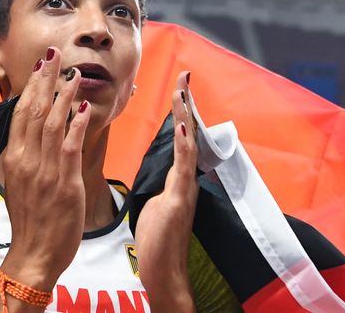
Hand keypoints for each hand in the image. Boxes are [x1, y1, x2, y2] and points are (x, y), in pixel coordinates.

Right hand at [0, 47, 90, 290]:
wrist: (33, 255)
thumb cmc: (29, 222)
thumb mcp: (17, 184)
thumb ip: (23, 158)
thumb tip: (29, 136)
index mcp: (14, 159)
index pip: (21, 114)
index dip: (31, 87)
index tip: (39, 67)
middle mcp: (27, 160)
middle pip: (35, 111)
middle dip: (45, 80)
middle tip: (54, 55)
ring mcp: (45, 171)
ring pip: (53, 124)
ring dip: (64, 95)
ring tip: (73, 73)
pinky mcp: (65, 183)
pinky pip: (71, 147)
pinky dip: (77, 125)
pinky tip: (84, 107)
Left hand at [134, 71, 197, 311]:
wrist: (164, 270)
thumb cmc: (158, 238)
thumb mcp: (156, 202)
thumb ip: (163, 182)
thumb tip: (162, 169)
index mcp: (177, 176)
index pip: (179, 135)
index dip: (179, 109)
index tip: (178, 84)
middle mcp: (185, 178)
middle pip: (188, 132)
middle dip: (185, 103)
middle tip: (184, 75)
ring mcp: (184, 188)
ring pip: (187, 144)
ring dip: (185, 116)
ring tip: (182, 91)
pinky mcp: (179, 200)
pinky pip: (182, 169)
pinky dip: (184, 147)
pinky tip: (184, 127)